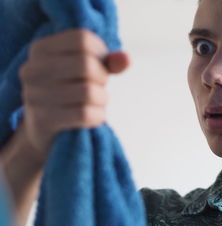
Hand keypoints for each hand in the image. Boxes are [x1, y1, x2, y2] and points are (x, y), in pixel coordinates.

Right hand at [19, 29, 128, 158]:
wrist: (45, 128)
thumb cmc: (70, 90)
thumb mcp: (87, 70)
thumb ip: (109, 62)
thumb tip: (127, 59)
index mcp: (41, 49)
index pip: (83, 39)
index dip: (101, 53)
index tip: (100, 64)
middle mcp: (32, 70)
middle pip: (86, 65)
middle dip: (102, 78)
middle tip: (98, 86)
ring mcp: (35, 96)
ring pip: (88, 92)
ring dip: (102, 99)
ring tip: (96, 102)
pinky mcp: (43, 120)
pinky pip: (85, 114)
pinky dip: (98, 116)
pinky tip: (94, 116)